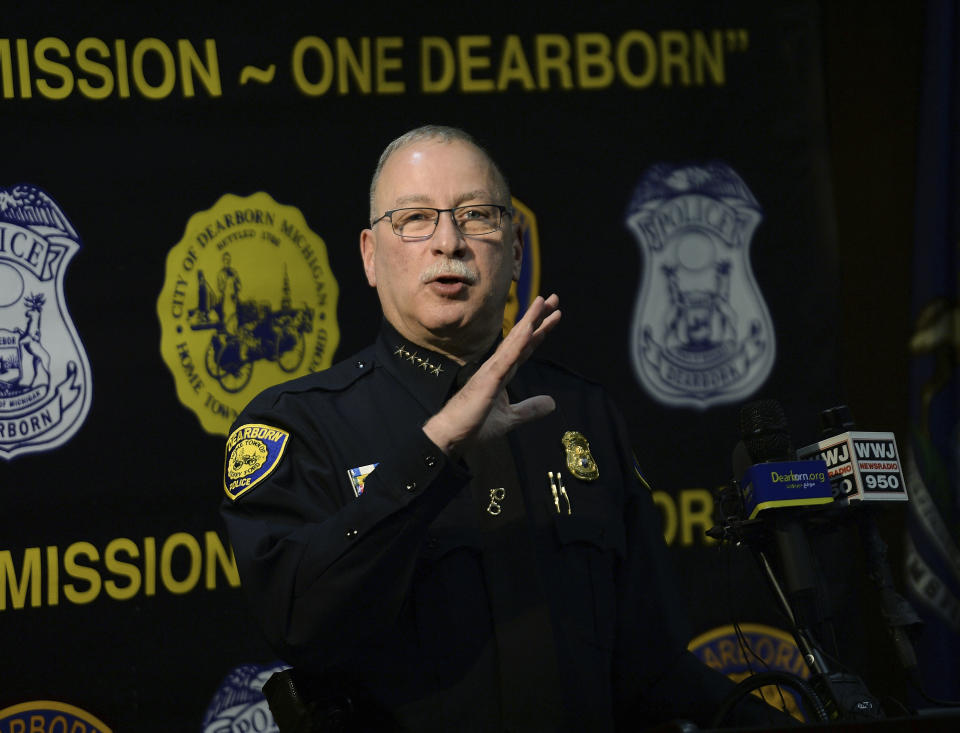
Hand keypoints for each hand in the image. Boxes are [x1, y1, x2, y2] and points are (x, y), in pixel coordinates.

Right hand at [423, 294, 560, 455]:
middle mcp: (498, 366)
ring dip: (530, 321)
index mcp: (503, 374)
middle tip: (554, 298)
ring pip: (515, 341)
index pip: (525, 348)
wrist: (452, 436)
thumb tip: (552, 402)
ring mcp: (492, 370)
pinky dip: (519, 343)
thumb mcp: (510, 418)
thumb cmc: (475, 425)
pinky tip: (530, 329)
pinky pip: (507, 358)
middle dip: (538, 318)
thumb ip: (530, 409)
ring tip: (544, 302)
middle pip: (522, 338)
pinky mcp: (488, 379)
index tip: (554, 316)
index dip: (539, 331)